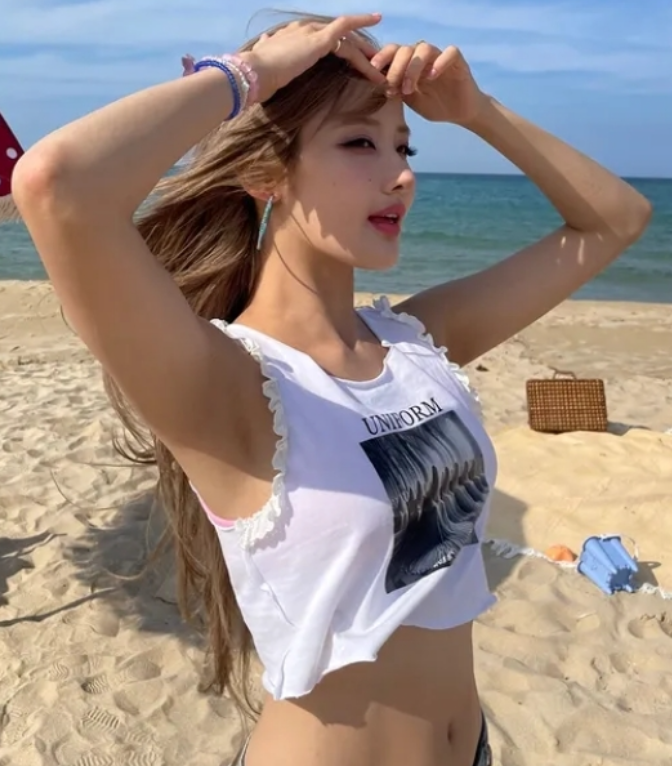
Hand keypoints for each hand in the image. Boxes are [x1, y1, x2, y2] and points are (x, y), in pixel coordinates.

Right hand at [239, 14, 386, 103]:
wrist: (255, 73)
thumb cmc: (258, 76)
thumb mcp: (264, 63)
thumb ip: (269, 54)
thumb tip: (264, 48)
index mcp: (293, 35)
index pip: (323, 39)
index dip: (338, 48)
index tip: (349, 57)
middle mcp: (304, 29)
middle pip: (339, 38)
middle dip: (358, 51)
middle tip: (373, 63)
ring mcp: (312, 32)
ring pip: (346, 40)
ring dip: (365, 55)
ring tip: (380, 70)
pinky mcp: (318, 40)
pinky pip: (346, 32)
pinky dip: (363, 28)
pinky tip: (377, 34)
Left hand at [371, 42, 487, 125]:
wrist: (458, 112)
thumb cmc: (433, 104)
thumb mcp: (410, 99)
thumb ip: (397, 89)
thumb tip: (378, 84)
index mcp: (409, 62)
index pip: (392, 51)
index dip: (381, 57)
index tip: (372, 71)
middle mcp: (422, 56)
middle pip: (405, 49)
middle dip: (395, 68)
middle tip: (391, 86)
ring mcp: (439, 56)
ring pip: (424, 48)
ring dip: (412, 68)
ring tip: (409, 88)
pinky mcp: (457, 61)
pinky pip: (450, 52)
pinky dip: (440, 62)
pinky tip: (431, 77)